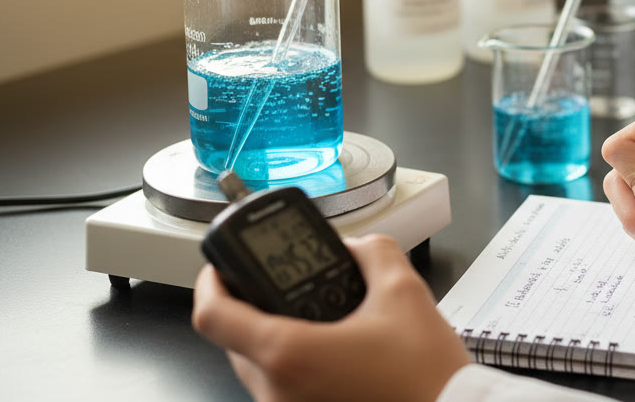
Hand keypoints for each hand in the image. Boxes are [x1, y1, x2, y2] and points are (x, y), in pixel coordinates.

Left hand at [192, 234, 469, 401]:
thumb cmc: (425, 376)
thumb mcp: (405, 294)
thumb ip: (374, 253)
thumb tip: (358, 247)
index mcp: (289, 353)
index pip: (213, 315)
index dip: (209, 282)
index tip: (220, 267)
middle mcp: (278, 390)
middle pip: (234, 340)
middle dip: (253, 307)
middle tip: (281, 285)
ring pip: (260, 367)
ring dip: (278, 337)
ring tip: (321, 317)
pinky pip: (284, 387)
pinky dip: (298, 364)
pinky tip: (337, 350)